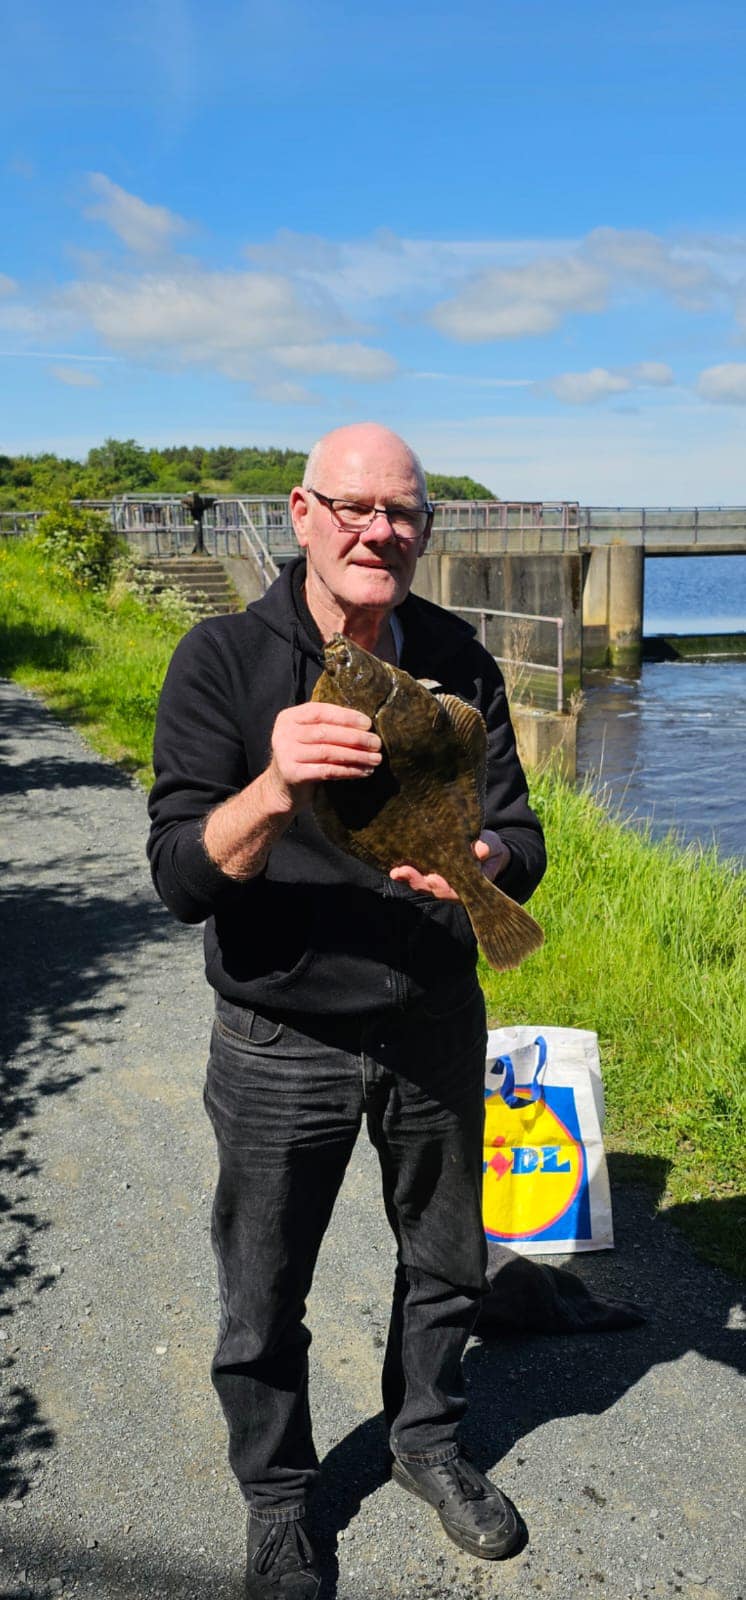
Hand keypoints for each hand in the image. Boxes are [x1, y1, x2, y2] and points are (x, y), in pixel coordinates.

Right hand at [266, 702, 381, 811]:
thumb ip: (328, 726)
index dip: (346, 717)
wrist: (282, 788)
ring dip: (356, 755)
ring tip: (375, 759)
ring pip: (328, 752)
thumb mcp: (309, 736)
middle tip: (376, 743)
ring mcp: (285, 754)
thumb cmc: (304, 758)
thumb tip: (365, 725)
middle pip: (325, 733)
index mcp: (289, 718)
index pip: (320, 712)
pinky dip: (348, 771)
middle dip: (355, 738)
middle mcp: (283, 733)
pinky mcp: (292, 774)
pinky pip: (326, 771)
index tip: (368, 723)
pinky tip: (363, 771)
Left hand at [389, 831, 509, 900]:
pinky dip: (406, 877)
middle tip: (407, 873)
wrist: (484, 846)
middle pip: (435, 891)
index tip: (433, 879)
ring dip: (410, 880)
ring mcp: (441, 882)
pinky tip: (395, 872)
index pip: (456, 891)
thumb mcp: (491, 844)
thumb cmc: (487, 846)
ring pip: (424, 887)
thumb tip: (481, 851)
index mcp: (471, 884)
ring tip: (398, 872)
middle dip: (420, 883)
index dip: (443, 888)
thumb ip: (487, 847)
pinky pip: (417, 878)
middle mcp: (454, 887)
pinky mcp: (431, 874)